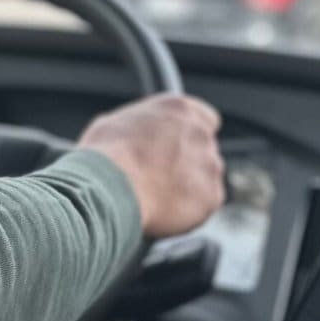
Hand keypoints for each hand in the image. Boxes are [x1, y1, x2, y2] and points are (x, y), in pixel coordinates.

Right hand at [79, 93, 225, 238]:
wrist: (111, 188)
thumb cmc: (107, 155)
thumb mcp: (115, 125)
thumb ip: (140, 127)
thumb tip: (136, 136)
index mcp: (180, 109)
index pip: (205, 118)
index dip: (189, 136)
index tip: (178, 148)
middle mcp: (201, 133)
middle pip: (205, 149)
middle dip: (188, 163)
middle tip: (162, 176)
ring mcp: (210, 165)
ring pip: (205, 178)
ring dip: (189, 187)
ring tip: (156, 196)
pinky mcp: (212, 196)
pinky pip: (204, 205)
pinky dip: (189, 210)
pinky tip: (164, 210)